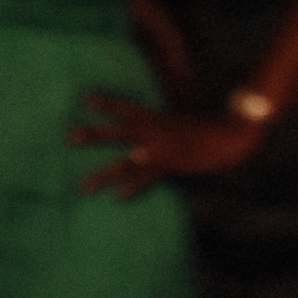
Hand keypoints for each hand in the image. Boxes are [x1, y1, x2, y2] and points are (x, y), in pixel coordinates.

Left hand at [69, 94, 263, 197]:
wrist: (227, 137)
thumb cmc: (208, 126)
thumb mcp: (183, 119)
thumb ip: (165, 125)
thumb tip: (150, 136)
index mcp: (157, 118)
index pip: (127, 107)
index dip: (108, 103)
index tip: (86, 99)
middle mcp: (154, 133)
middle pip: (117, 132)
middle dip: (93, 136)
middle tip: (70, 137)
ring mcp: (159, 151)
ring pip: (124, 164)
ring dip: (103, 176)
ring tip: (83, 187)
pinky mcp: (168, 167)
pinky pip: (145, 179)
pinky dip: (132, 188)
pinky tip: (118, 197)